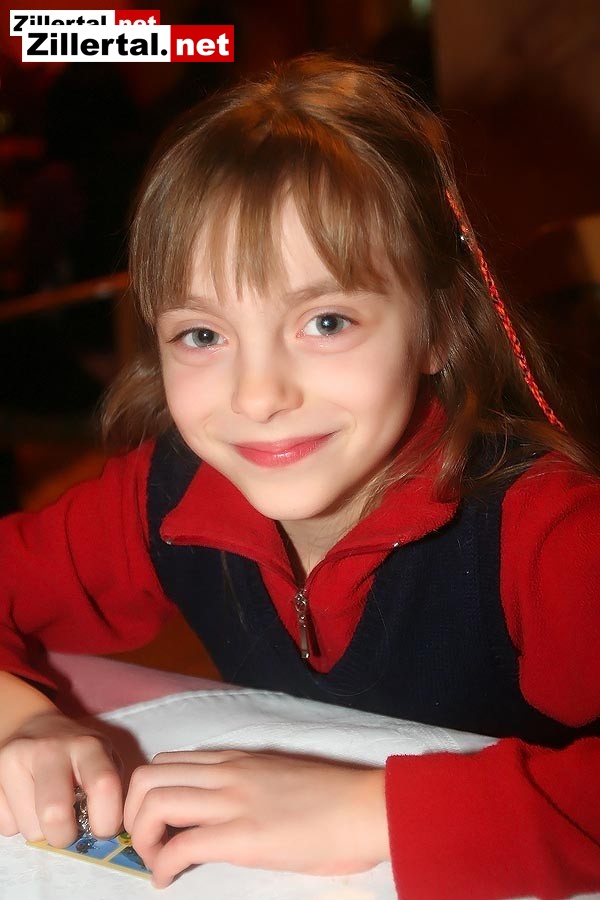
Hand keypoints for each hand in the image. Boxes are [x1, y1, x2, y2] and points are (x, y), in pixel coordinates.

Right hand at [0, 710, 122, 846]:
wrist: (32, 725)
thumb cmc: (75, 751)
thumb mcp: (103, 757)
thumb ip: (110, 789)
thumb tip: (107, 833)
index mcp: (88, 746)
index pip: (103, 785)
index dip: (106, 820)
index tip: (102, 830)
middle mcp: (51, 749)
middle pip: (54, 812)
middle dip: (64, 836)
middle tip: (67, 832)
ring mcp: (16, 759)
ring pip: (29, 827)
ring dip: (41, 831)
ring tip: (46, 808)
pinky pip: (6, 825)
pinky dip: (18, 825)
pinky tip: (26, 802)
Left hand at [124, 749, 389, 887]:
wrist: (367, 807)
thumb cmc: (333, 798)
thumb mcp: (279, 777)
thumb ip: (247, 783)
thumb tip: (225, 807)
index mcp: (236, 760)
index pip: (168, 761)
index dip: (147, 793)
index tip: (155, 824)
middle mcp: (227, 772)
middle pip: (147, 776)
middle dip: (131, 813)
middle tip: (147, 843)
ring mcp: (234, 801)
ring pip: (154, 802)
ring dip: (142, 837)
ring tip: (157, 862)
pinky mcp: (244, 835)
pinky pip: (182, 845)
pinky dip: (162, 866)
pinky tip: (170, 881)